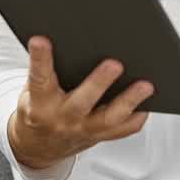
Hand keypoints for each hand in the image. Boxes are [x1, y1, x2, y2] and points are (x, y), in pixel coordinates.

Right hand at [8, 36, 152, 170]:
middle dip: (99, 83)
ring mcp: (83, 129)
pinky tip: (147, 102)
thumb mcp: (32, 89)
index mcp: (40, 102)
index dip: (40, 58)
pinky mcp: (99, 136)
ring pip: (108, 118)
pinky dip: (137, 116)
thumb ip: (45, 69)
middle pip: (82, 102)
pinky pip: (122, 130)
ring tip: (145, 85)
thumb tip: (59, 35)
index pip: (39, 78)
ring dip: (129, 101)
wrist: (39, 145)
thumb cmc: (39, 108)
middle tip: (114, 64)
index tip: (40, 40)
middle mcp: (62, 117)